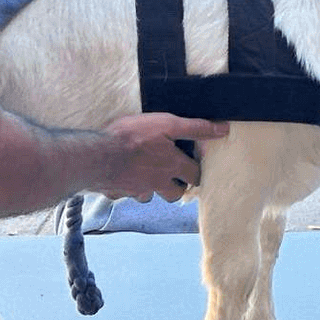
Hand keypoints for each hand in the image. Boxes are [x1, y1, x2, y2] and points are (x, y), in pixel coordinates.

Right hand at [99, 112, 222, 199]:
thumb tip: (223, 129)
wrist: (96, 156)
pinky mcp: (117, 192)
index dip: (197, 171)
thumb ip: (195, 128)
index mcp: (172, 166)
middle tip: (174, 175)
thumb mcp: (167, 124)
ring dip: (152, 188)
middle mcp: (157, 183)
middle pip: (174, 193)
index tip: (195, 165)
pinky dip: (127, 187)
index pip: (195, 176)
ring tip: (147, 175)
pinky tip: (122, 176)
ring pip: (149, 196)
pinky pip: (126, 194)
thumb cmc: (132, 136)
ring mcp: (136, 190)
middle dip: (177, 186)